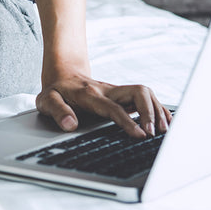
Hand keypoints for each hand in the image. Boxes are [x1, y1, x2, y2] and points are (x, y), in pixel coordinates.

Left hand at [36, 69, 171, 137]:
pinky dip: (156, 108)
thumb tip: (71, 125)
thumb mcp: (47, 100)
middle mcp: (107, 90)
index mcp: (90, 94)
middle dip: (150, 111)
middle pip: (138, 92)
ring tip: (163, 131)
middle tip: (154, 134)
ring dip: (157, 109)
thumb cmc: (55, 91)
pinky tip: (164, 122)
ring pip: (144, 93)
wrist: (62, 74)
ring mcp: (116, 91)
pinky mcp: (122, 95)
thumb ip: (58, 111)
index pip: (114, 107)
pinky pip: (144, 97)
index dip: (128, 121)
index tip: (140, 136)